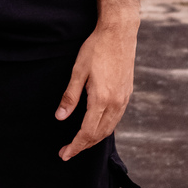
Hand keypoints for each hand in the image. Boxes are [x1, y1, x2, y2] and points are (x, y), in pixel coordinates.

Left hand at [54, 19, 137, 160]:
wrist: (119, 33)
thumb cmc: (96, 48)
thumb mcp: (78, 71)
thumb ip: (70, 97)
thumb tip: (60, 118)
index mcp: (102, 99)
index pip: (87, 132)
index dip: (75, 146)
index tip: (64, 154)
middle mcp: (116, 103)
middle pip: (99, 134)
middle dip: (83, 146)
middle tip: (67, 152)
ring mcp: (124, 99)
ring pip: (109, 129)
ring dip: (94, 139)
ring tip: (79, 143)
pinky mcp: (127, 94)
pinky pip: (116, 119)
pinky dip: (105, 129)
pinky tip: (96, 128)